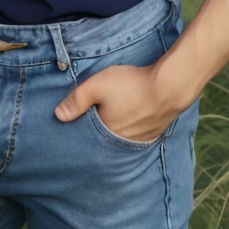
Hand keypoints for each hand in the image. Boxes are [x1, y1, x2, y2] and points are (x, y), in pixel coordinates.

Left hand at [54, 62, 182, 142]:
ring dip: (115, 127)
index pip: (88, 136)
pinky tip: (130, 114)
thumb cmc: (132, 85)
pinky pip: (135, 132)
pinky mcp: (153, 132)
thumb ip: (76, 100)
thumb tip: (58, 115)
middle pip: (104, 137)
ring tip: (112, 114)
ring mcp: (140, 139)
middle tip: (95, 114)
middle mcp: (123, 143)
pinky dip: (130, 125)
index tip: (77, 120)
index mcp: (107, 134)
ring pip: (121, 135)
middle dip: (98, 128)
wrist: (170, 86)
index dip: (82, 126)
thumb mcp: (98, 85)